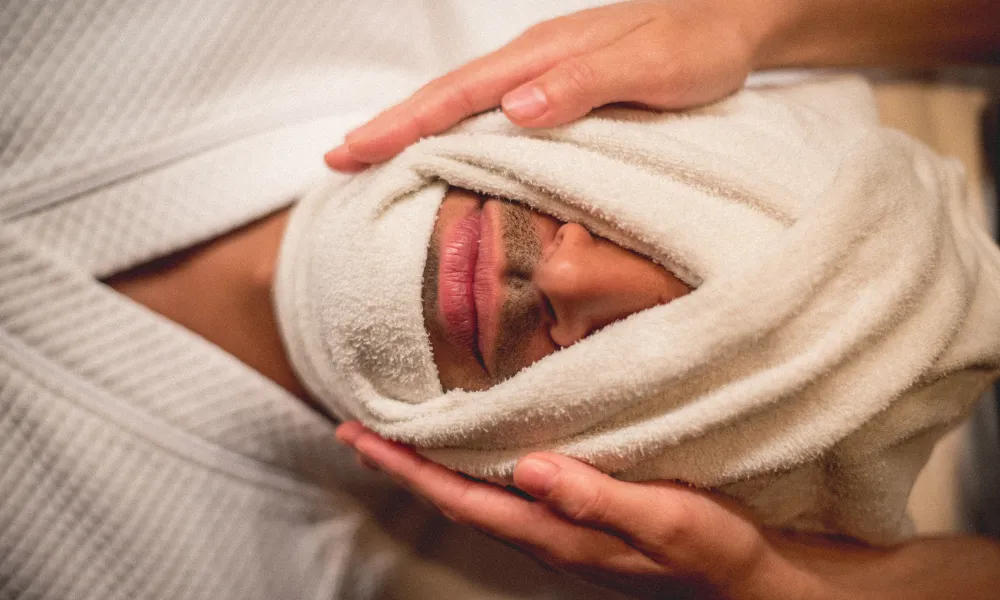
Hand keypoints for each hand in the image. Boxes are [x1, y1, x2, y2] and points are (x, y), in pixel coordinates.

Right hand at [325, 0, 774, 171]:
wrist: (733, 21)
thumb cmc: (699, 46)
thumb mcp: (653, 66)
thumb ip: (587, 84)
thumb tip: (514, 108)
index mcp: (545, 55)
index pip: (458, 94)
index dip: (404, 125)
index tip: (353, 150)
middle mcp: (533, 60)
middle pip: (446, 94)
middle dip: (389, 127)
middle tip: (336, 160)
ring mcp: (542, 70)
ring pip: (463, 101)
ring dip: (414, 129)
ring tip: (371, 157)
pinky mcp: (557, 84)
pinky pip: (490, 108)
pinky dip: (454, 128)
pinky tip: (443, 147)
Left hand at [335, 422, 832, 598]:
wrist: (755, 576)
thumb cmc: (719, 549)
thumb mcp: (671, 522)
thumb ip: (600, 500)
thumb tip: (529, 469)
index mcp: (561, 534)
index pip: (466, 500)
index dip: (410, 471)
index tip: (360, 438)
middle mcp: (550, 533)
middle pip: (458, 497)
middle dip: (406, 466)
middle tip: (358, 430)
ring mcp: (562, 527)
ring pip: (479, 495)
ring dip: (435, 465)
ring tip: (400, 433)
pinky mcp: (580, 515)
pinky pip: (509, 490)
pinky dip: (475, 465)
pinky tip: (477, 444)